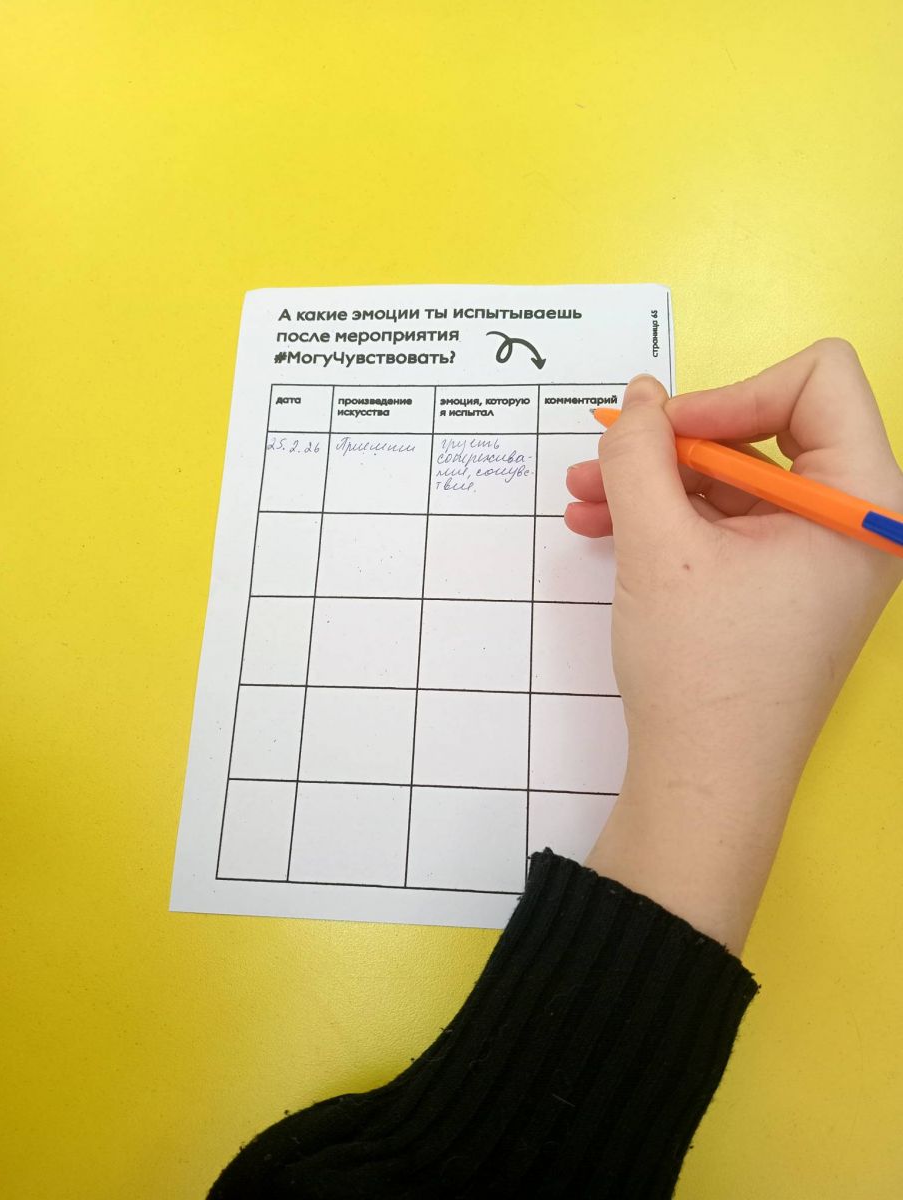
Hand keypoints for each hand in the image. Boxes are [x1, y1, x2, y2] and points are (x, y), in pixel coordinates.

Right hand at [564, 340, 902, 951]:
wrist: (704, 787)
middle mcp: (854, 522)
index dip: (729, 392)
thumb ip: (641, 452)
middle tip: (601, 458)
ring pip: (735, 482)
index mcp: (863, 500)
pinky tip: (602, 530)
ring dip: (655, 484)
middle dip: (674, 444)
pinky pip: (728, 528)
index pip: (816, 380)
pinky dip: (669, 522)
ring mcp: (818, 559)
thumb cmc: (700, 667)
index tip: (661, 433)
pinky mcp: (784, 590)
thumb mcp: (659, 545)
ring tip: (581, 498)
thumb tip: (640, 393)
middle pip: (767, 430)